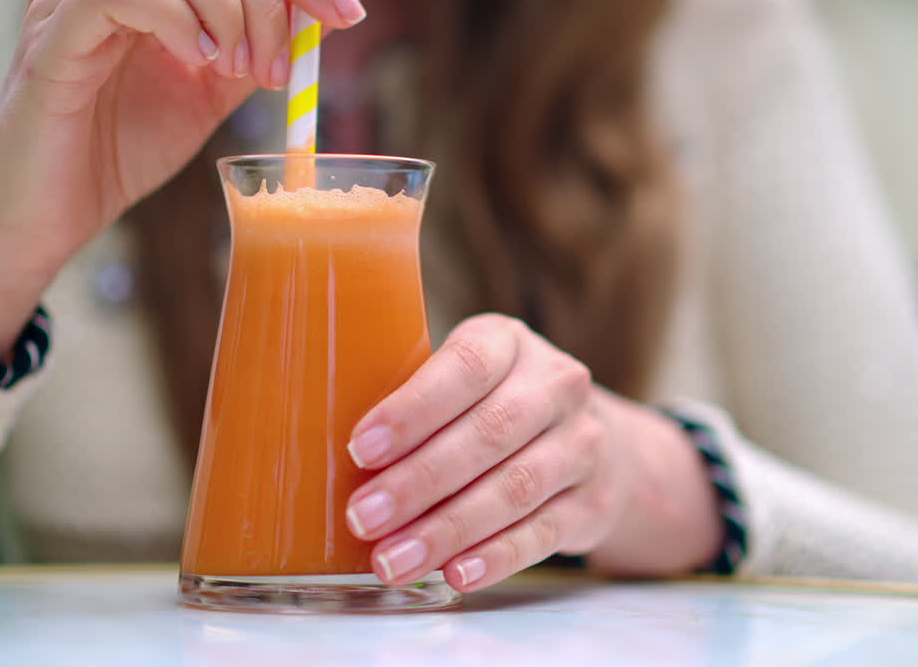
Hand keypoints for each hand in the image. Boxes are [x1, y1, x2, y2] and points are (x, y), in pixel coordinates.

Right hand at [0, 0, 369, 361]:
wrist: (53, 214)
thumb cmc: (124, 145)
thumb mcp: (219, 84)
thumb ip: (273, 32)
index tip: (347, 8)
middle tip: (285, 57)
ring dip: (229, 5)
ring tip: (240, 68)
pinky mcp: (51, 29)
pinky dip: (174, 17)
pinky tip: (197, 59)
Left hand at [344, 314, 724, 591]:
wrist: (598, 444)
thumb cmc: (495, 407)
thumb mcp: (463, 381)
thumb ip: (413, 400)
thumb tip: (319, 447)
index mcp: (508, 343)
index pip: (465, 367)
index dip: (412, 409)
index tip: (360, 449)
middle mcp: (556, 386)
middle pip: (488, 434)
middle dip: (419, 481)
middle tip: (363, 518)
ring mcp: (583, 445)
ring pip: (515, 488)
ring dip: (448, 529)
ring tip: (393, 560)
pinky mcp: (593, 503)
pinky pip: (543, 532)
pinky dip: (496, 556)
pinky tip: (455, 574)